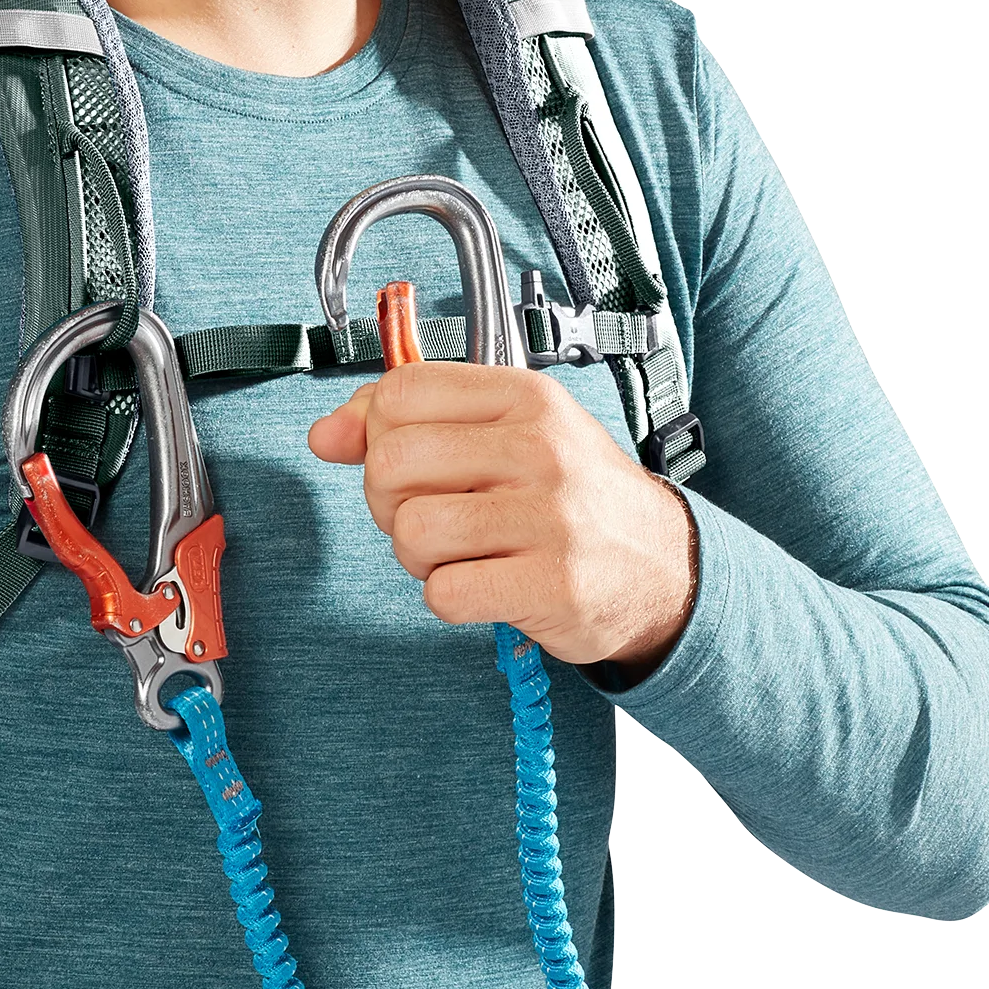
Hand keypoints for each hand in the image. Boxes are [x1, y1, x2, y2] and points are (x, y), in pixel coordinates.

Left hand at [307, 361, 696, 673]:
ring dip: (417, 556)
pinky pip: (444, 593)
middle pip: (390, 462)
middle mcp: (540, 448)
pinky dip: (448, 597)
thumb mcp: (505, 435)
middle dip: (388, 500)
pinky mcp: (552, 585)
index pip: (401, 391)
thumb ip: (410, 423)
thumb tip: (325, 434)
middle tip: (430, 514)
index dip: (378, 432)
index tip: (407, 459)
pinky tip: (484, 584)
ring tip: (460, 553)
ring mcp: (550, 517)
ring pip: (410, 531)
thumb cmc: (571, 496)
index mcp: (525, 398)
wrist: (663, 567)